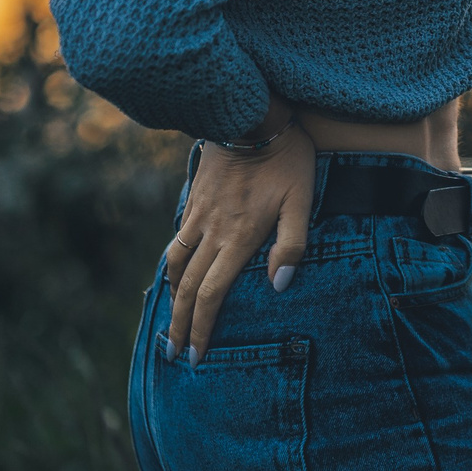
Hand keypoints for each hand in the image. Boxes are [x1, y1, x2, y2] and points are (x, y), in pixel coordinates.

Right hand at [163, 123, 316, 363]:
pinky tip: (175, 274)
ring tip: (169, 321)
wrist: (250, 115)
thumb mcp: (302, 199)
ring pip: (175, 265)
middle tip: (174, 354)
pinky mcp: (194, 200)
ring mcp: (198, 215)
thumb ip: (292, 243)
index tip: (196, 355)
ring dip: (169, 298)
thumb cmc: (286, 159)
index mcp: (238, 238)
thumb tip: (278, 285)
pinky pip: (176, 240)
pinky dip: (171, 265)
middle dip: (179, 325)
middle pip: (187, 288)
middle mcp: (211, 231)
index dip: (202, 328)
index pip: (211, 295)